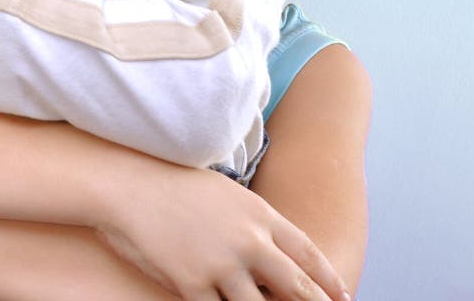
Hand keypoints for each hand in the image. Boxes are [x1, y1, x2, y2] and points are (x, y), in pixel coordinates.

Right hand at [101, 165, 350, 300]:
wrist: (131, 183)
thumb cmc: (176, 183)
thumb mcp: (226, 193)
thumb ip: (255, 220)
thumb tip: (276, 250)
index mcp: (259, 214)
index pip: (307, 252)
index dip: (327, 279)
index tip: (342, 295)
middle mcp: (248, 240)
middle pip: (295, 287)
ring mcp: (221, 264)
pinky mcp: (192, 283)